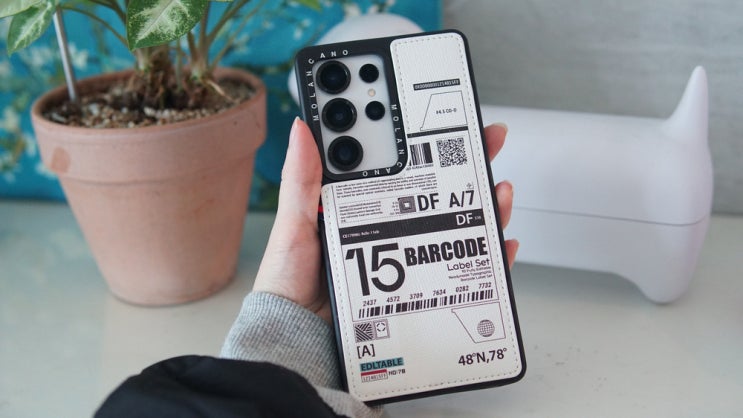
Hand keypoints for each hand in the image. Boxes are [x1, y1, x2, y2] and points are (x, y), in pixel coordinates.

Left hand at [252, 118, 518, 322]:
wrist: (299, 342)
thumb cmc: (290, 286)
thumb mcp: (294, 225)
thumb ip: (301, 181)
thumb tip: (301, 129)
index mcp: (357, 207)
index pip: (396, 163)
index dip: (419, 138)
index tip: (442, 114)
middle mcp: (387, 227)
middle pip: (436, 189)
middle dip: (467, 162)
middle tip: (488, 140)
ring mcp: (406, 257)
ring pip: (456, 223)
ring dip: (483, 203)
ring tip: (495, 187)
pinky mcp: (419, 288)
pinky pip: (462, 270)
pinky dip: (487, 256)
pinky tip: (499, 241)